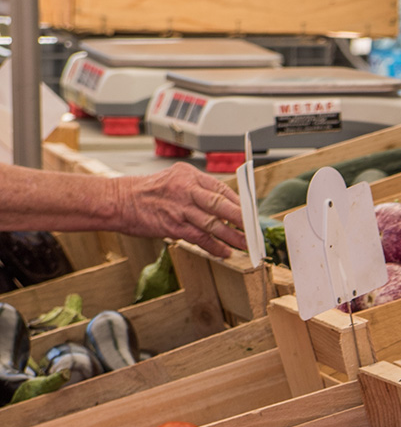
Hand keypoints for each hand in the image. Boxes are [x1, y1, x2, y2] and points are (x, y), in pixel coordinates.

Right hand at [114, 164, 245, 257]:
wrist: (117, 200)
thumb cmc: (147, 193)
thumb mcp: (174, 181)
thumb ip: (198, 191)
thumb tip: (225, 208)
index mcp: (188, 174)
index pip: (222, 189)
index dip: (240, 204)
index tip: (252, 215)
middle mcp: (185, 188)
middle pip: (222, 204)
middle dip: (243, 219)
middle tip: (256, 230)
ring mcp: (179, 207)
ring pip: (213, 223)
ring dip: (233, 236)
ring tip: (245, 244)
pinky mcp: (172, 225)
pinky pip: (200, 237)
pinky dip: (214, 246)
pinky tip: (224, 252)